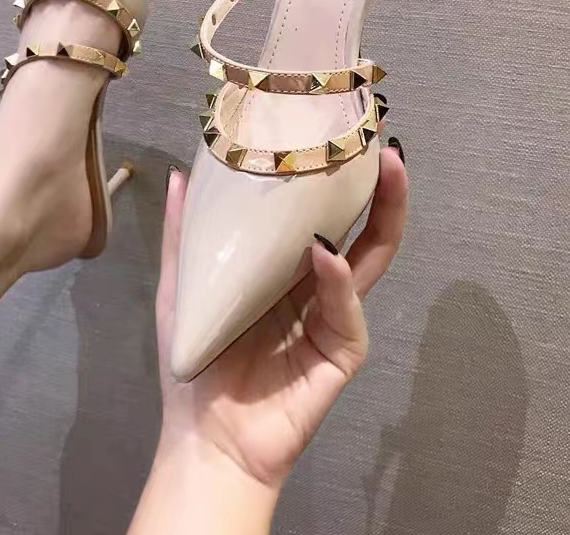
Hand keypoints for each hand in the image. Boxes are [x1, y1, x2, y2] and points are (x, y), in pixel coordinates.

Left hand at [128, 147, 407, 533]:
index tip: (336, 134)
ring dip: (383, 214)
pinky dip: (337, 279)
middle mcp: (316, 286)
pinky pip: (347, 308)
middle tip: (384, 142)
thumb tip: (182, 174)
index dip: (331, 179)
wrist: (206, 436)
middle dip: (379, 187)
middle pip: (359, 229)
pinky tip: (323, 253)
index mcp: (283, 269)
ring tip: (388, 170)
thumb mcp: (182, 288)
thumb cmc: (195, 362)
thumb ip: (183, 235)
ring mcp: (335, 317)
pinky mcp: (343, 350)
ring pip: (371, 259)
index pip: (319, 215)